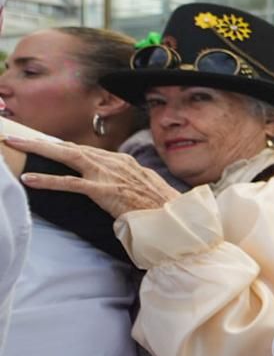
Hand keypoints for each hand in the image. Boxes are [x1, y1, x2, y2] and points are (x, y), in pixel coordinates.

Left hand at [6, 135, 178, 216]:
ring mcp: (108, 175)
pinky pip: (70, 183)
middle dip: (42, 141)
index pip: (87, 151)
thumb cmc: (163, 209)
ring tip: (14, 146)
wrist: (175, 218)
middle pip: (73, 148)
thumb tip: (118, 188)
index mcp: (124, 162)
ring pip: (68, 157)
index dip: (63, 147)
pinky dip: (48, 180)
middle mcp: (114, 162)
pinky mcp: (104, 190)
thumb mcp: (145, 188)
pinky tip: (29, 179)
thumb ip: (127, 184)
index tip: (45, 144)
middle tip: (16, 137)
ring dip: (38, 150)